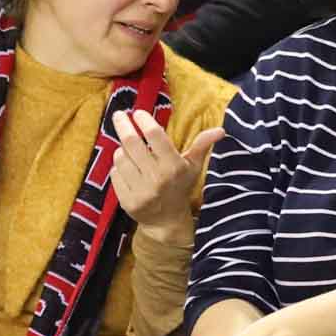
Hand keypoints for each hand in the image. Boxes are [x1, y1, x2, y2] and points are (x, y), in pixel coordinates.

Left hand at [108, 110, 222, 243]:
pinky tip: (128, 169)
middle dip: (123, 125)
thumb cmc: (180, 187)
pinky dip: (119, 167)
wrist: (167, 221)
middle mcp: (157, 178)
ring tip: (130, 151)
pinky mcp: (126, 201)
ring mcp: (140, 191)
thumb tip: (220, 130)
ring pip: (120, 157)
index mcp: (174, 166)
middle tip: (119, 115)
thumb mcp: (193, 167)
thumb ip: (202, 145)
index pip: (155, 135)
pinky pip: (114, 173)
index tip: (138, 113)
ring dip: (123, 150)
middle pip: (132, 142)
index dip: (144, 120)